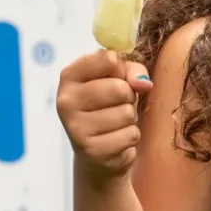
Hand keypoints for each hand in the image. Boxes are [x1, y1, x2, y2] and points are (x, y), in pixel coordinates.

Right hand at [57, 50, 151, 182]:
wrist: (96, 151)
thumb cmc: (108, 106)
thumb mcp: (119, 79)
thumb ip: (132, 70)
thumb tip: (144, 83)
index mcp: (69, 76)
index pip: (106, 59)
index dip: (121, 69)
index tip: (115, 77)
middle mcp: (66, 101)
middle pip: (119, 88)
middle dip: (128, 96)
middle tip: (117, 104)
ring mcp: (76, 127)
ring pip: (126, 113)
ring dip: (129, 118)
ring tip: (115, 122)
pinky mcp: (92, 150)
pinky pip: (130, 135)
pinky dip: (130, 136)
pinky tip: (116, 139)